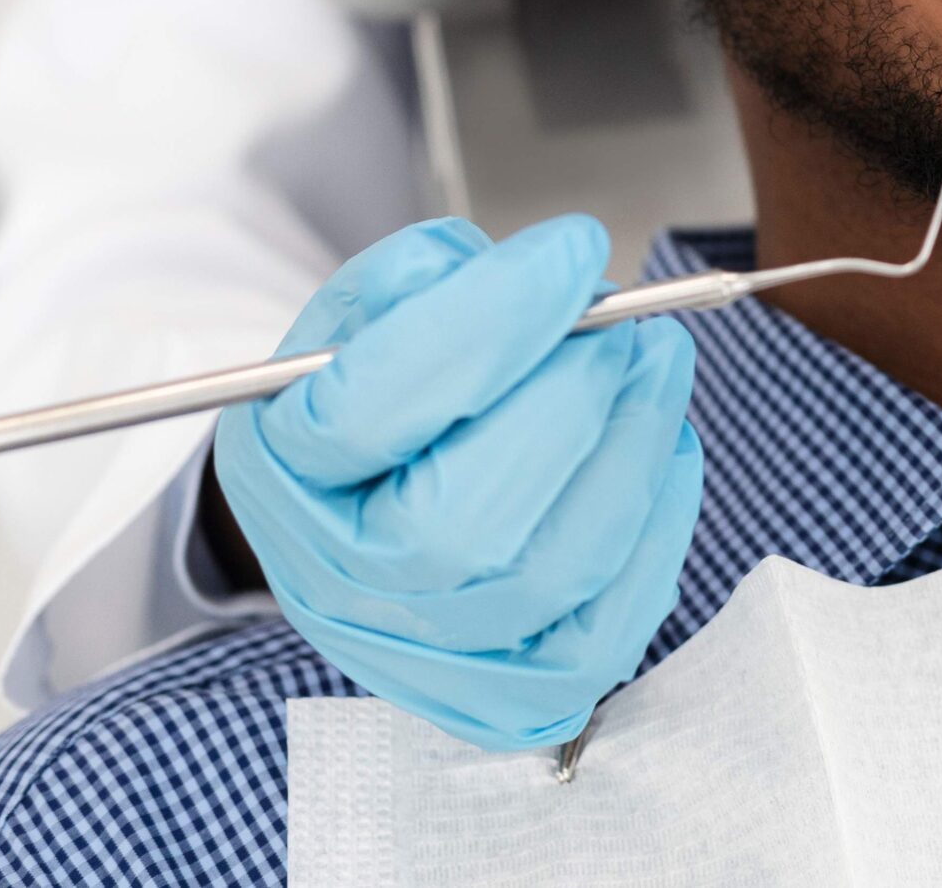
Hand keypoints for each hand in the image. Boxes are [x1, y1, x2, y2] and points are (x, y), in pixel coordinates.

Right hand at [212, 215, 702, 749]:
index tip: (573, 248)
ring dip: (630, 453)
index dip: (489, 321)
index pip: (366, 413)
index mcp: (281, 472)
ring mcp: (420, 654)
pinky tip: (660, 452)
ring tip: (656, 367)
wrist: (375, 494)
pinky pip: (603, 634)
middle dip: (570, 401)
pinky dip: (655, 532)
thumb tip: (540, 279)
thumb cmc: (378, 386)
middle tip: (629, 324)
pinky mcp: (509, 692)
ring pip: (547, 577)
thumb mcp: (367, 309)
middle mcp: (335, 583)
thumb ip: (426, 281)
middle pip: (459, 526)